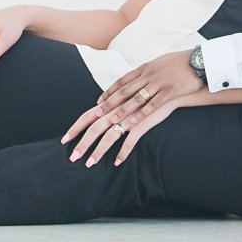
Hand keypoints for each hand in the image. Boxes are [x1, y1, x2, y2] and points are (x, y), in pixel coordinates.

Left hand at [60, 91, 190, 166]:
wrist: (177, 77)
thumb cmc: (155, 82)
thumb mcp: (132, 88)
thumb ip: (117, 97)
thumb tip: (102, 104)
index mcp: (113, 100)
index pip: (88, 114)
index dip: (76, 126)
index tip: (65, 139)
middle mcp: (119, 106)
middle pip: (94, 126)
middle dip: (82, 142)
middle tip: (72, 157)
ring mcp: (131, 114)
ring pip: (110, 135)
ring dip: (99, 151)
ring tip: (89, 164)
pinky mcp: (145, 120)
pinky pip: (132, 139)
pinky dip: (123, 151)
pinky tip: (116, 162)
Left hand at [96, 48, 203, 123]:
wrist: (199, 61)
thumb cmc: (180, 62)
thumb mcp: (160, 63)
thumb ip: (148, 70)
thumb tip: (139, 74)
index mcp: (145, 67)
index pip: (122, 80)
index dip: (110, 91)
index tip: (99, 100)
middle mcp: (149, 75)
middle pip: (125, 90)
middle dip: (110, 102)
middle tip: (97, 113)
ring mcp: (159, 83)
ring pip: (136, 99)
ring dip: (122, 111)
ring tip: (111, 121)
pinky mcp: (169, 92)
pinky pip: (153, 105)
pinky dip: (142, 114)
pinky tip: (134, 122)